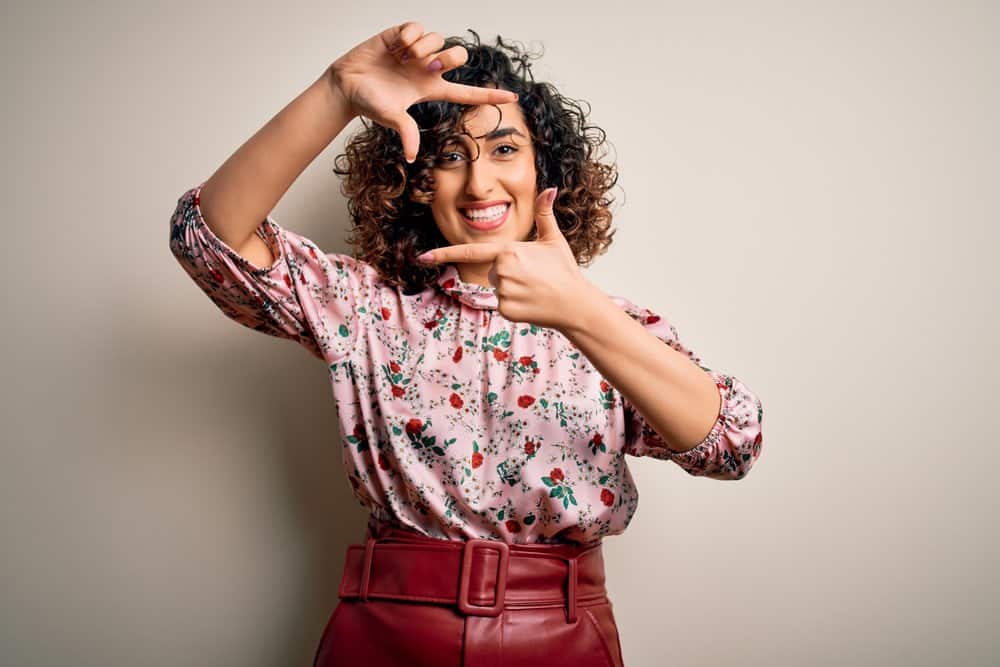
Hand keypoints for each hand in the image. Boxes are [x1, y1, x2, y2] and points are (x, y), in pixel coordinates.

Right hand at [328, 21, 517, 161]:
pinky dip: (410, 35)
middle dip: (450, 58)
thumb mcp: (390, 117)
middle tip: (429, 66)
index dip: (489, 95)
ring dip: (425, 47)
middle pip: (459, 56)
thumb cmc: (369, 103)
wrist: (346, 84)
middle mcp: (428, 69)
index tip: (513, 97)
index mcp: (431, 89)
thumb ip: (404, 131)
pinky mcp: (402, 35)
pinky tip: (396, 46)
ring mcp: (416, 51)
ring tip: (403, 57)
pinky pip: (418, 27)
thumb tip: (410, 156)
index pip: (467, 93)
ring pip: (439, 39)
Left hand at [417, 188, 596, 329]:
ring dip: (512, 289)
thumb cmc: (564, 270)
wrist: (575, 304)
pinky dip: (515, 305)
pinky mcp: (505, 310)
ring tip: (535, 289)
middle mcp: (502, 270)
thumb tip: (550, 189)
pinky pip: (502, 305)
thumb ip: (544, 214)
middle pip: (492, 270)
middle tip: (534, 276)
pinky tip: (532, 303)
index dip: (444, 254)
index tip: (422, 257)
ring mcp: (502, 292)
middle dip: (509, 273)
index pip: (471, 251)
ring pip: (497, 288)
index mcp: (508, 250)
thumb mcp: (553, 240)